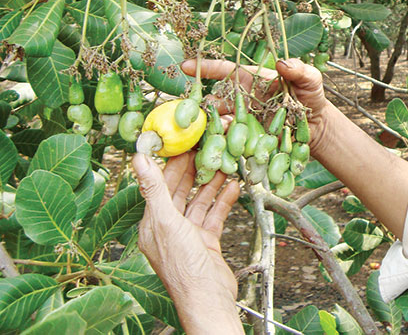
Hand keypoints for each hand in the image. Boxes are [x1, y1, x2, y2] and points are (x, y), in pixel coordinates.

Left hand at [132, 151, 243, 333]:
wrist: (208, 298)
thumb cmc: (184, 265)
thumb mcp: (166, 222)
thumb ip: (154, 189)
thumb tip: (138, 158)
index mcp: (152, 223)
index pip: (160, 186)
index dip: (171, 164)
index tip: (182, 145)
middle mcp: (168, 228)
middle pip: (180, 192)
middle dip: (192, 171)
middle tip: (205, 150)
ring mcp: (188, 235)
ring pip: (199, 202)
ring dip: (210, 184)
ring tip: (223, 165)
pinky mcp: (206, 242)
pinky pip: (214, 216)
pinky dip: (223, 201)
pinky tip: (233, 188)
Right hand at [181, 58, 330, 152]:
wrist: (318, 128)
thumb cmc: (311, 98)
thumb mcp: (311, 80)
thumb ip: (300, 70)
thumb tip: (282, 63)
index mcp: (252, 80)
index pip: (226, 71)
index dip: (206, 68)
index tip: (186, 67)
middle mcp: (243, 99)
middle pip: (216, 98)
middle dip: (201, 103)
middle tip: (192, 109)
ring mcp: (244, 120)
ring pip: (220, 121)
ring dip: (211, 125)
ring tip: (210, 130)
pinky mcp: (248, 139)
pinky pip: (231, 140)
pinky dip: (223, 143)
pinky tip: (222, 147)